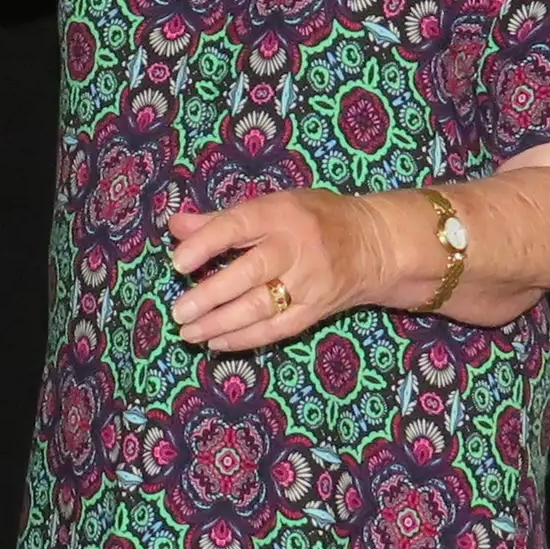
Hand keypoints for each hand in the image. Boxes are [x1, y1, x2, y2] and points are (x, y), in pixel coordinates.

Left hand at [164, 190, 395, 352]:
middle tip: (179, 311)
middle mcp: (296, 248)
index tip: (177, 264)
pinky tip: (216, 343)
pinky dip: (244, 339)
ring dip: (221, 323)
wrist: (373, 244)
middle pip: (250, 273)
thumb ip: (222, 219)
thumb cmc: (313, 218)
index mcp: (281, 214)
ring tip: (189, 332)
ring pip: (260, 307)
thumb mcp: (272, 205)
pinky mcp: (316, 310)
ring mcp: (309, 282)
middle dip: (211, 295)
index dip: (205, 244)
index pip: (237, 226)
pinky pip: (276, 329)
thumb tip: (176, 225)